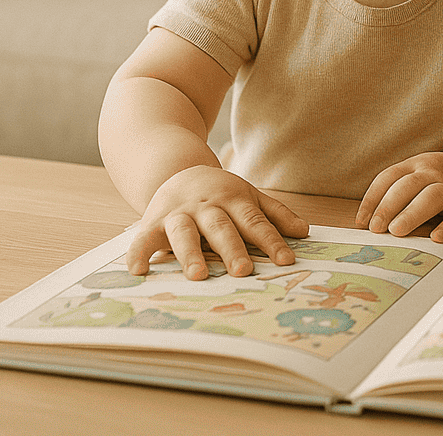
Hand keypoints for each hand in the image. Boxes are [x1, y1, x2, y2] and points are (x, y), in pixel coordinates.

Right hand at [126, 165, 308, 278]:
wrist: (177, 168)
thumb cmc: (221, 192)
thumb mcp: (250, 196)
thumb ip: (275, 214)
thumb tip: (304, 232)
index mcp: (234, 199)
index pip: (255, 221)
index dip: (271, 241)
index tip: (285, 260)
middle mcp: (206, 206)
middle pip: (221, 228)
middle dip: (232, 249)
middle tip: (243, 271)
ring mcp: (179, 213)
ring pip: (184, 233)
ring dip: (190, 254)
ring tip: (198, 276)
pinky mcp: (153, 221)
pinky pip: (143, 238)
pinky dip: (139, 253)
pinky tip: (139, 271)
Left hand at [356, 152, 442, 243]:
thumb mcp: (421, 180)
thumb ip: (399, 195)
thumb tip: (368, 224)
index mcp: (417, 165)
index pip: (389, 177)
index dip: (373, 198)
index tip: (362, 221)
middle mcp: (435, 173)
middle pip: (409, 185)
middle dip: (389, 206)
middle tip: (377, 228)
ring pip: (432, 197)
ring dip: (412, 213)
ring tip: (397, 231)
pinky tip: (436, 238)